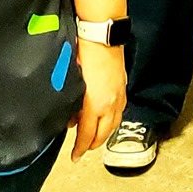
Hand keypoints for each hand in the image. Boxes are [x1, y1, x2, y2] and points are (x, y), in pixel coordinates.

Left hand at [68, 39, 126, 160]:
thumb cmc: (83, 54)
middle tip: (82, 150)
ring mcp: (119, 95)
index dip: (80, 148)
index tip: (74, 157)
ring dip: (103, 133)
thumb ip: (71, 102)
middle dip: (93, 144)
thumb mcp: (72, 80)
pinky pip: (119, 112)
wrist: (101, 34)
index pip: (88, 134)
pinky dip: (111, 120)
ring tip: (93, 136)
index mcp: (96, 104)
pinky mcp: (122, 87)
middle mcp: (111, 103)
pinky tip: (104, 117)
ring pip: (114, 124)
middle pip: (104, 133)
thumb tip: (69, 118)